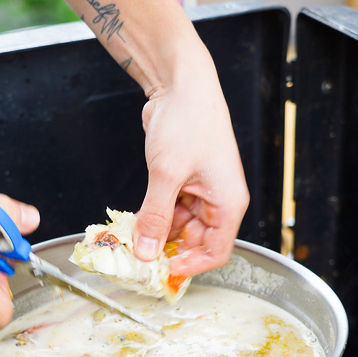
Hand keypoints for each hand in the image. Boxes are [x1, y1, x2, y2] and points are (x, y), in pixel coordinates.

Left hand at [132, 57, 248, 276]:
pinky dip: (151, 218)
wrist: (180, 84)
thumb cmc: (188, 121)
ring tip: (130, 240)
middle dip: (167, 251)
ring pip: (177, 228)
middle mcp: (217, 200)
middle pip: (194, 242)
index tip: (163, 272)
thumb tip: (147, 252)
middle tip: (138, 259)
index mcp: (228, 202)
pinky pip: (168, 211)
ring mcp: (199, 192)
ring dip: (155, 234)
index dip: (191, 266)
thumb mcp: (167, 174)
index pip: (216, 252)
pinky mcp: (182, 183)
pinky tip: (132, 224)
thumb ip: (155, 216)